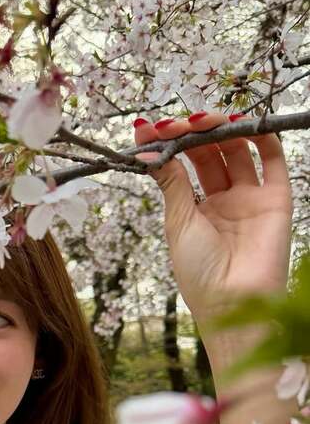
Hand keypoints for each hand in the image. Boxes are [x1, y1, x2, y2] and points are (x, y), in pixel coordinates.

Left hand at [134, 112, 292, 321]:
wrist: (230, 304)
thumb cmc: (198, 273)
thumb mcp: (178, 223)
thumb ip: (171, 182)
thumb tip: (148, 148)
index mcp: (195, 210)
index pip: (183, 165)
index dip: (169, 144)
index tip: (149, 127)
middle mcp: (223, 201)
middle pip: (210, 153)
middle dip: (194, 132)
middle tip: (179, 121)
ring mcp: (249, 199)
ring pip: (238, 151)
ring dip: (223, 128)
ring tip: (206, 119)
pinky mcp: (276, 200)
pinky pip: (272, 161)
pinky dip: (262, 136)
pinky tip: (243, 122)